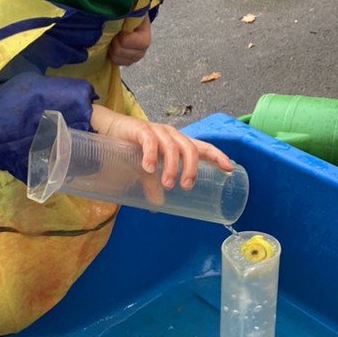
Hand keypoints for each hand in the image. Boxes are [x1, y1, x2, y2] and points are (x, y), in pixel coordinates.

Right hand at [91, 105, 232, 189]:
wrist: (108, 130)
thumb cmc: (132, 150)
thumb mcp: (145, 171)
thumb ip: (152, 185)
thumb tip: (157, 206)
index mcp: (178, 144)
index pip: (203, 148)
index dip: (217, 156)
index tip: (229, 169)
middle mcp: (171, 136)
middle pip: (190, 149)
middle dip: (191, 169)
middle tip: (185, 186)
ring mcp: (157, 131)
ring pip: (172, 147)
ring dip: (172, 167)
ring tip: (167, 184)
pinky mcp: (140, 130)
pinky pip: (150, 141)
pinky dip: (152, 155)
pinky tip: (149, 168)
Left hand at [108, 16, 150, 66]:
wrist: (135, 20)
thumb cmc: (133, 15)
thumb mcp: (133, 11)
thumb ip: (128, 14)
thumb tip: (119, 12)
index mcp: (144, 39)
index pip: (125, 42)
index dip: (119, 34)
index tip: (120, 27)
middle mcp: (142, 52)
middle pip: (119, 51)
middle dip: (114, 41)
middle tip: (115, 32)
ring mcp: (134, 58)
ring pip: (116, 58)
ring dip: (112, 47)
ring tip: (115, 38)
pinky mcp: (128, 62)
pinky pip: (116, 62)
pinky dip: (112, 54)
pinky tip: (115, 44)